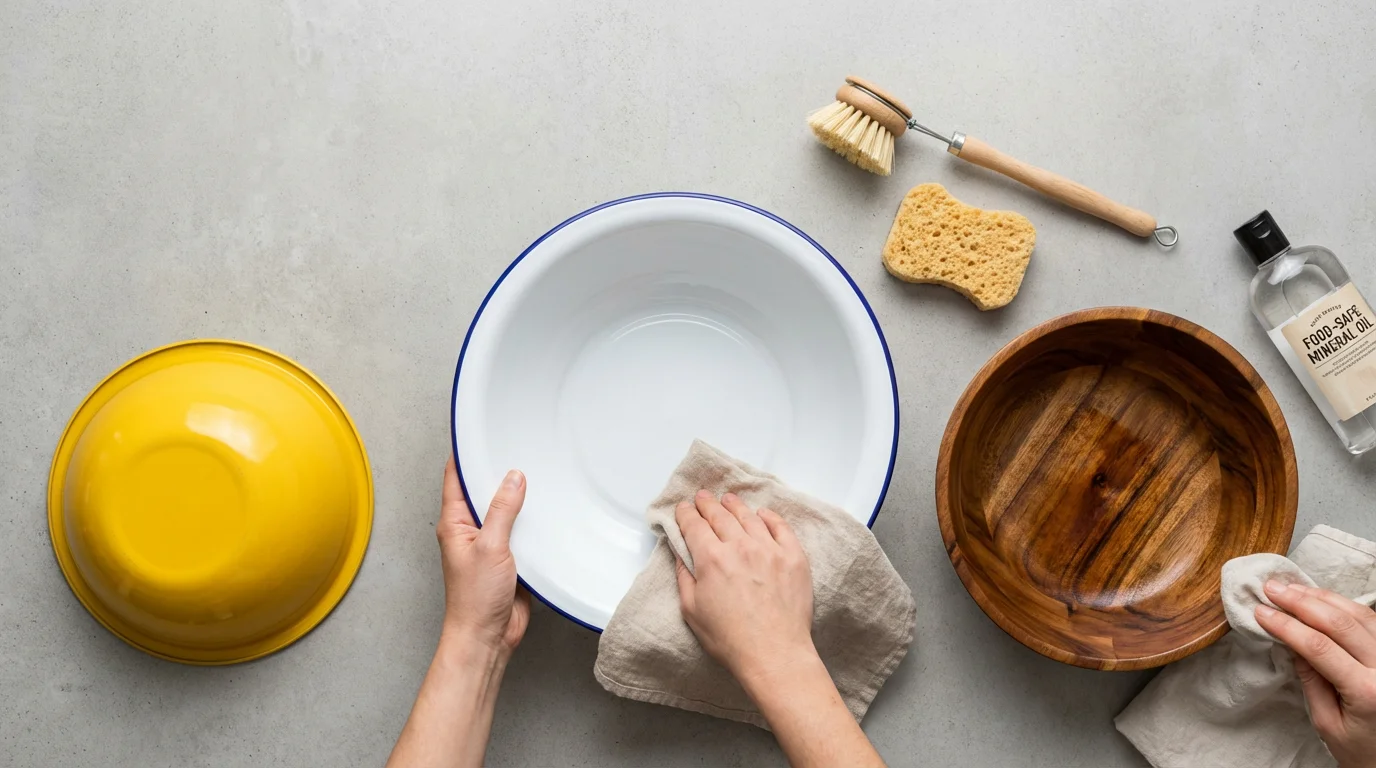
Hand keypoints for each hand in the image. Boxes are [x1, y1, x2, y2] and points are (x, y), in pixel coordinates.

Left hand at [437, 457, 530, 655]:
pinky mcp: (508, 557)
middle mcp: (469, 530)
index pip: (455, 478)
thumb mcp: (491, 547)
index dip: (464, 454)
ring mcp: (489, 543)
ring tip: (533, 473)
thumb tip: (513, 477)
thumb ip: (503, 510)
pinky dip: (529, 520)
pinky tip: (543, 510)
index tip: (477, 432)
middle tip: (514, 447)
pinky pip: (518, 530)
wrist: (488, 636)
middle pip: (481, 491)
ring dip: (516, 497)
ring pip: (502, 510)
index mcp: (454, 523)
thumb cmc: (476, 599)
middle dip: (496, 471)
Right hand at [673, 490, 814, 683]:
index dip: (686, 514)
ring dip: (735, 506)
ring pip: (749, 517)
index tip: (683, 509)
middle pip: (720, 515)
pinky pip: (780, 527)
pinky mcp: (793, 557)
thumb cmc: (730, 638)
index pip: (695, 526)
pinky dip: (769, 517)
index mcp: (712, 559)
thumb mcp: (692, 611)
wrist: (774, 654)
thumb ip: (684, 577)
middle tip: (702, 497)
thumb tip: (681, 555)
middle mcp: (740, 546)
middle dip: (707, 504)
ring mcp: (770, 549)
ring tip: (728, 500)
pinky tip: (762, 514)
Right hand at [1256, 581, 1375, 767]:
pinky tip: (1321, 598)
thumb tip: (1290, 642)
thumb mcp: (1326, 723)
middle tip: (1272, 588)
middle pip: (1340, 623)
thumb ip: (1311, 680)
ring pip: (1360, 613)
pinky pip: (1372, 619)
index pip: (1318, 646)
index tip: (1261, 612)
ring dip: (1322, 597)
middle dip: (1301, 602)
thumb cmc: (1361, 750)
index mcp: (1367, 692)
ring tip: (1292, 588)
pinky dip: (1344, 604)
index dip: (1286, 625)